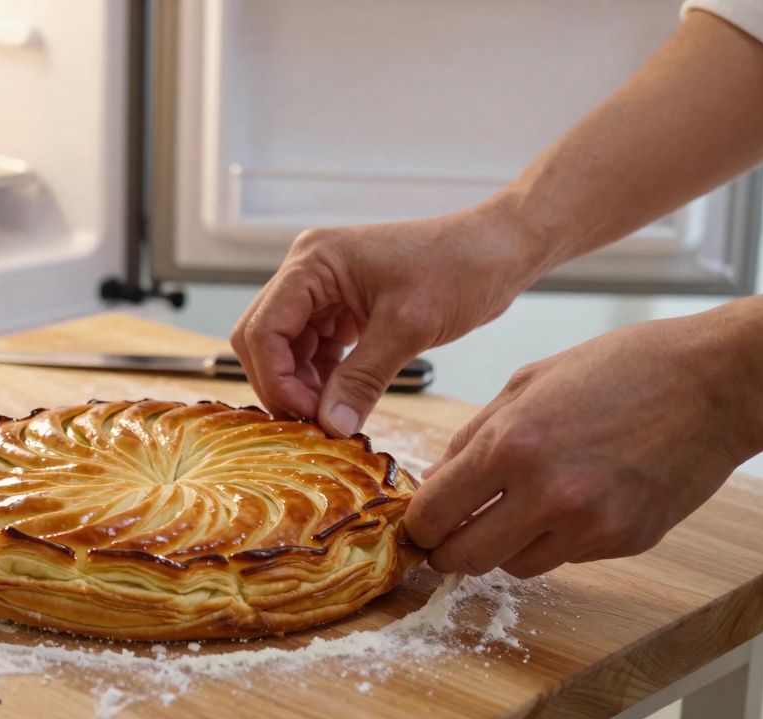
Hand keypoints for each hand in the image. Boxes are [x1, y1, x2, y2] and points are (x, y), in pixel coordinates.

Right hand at [231, 202, 544, 434]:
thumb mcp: (408, 327)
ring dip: (302, 386)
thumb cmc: (460, 269)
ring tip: (331, 418)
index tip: (305, 416)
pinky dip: (323, 380)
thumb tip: (329, 426)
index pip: (263, 328)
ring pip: (286, 349)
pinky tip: (342, 403)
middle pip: (263, 339)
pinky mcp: (342, 308)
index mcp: (313, 262)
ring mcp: (323, 290)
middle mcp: (308, 271)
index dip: (275, 378)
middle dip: (282, 384)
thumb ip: (362, 378)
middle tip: (314, 423)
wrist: (499, 249)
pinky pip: (315, 351)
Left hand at [405, 314, 752, 577]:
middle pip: (466, 558)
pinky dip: (554, 539)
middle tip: (449, 537)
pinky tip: (572, 500)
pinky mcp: (624, 543)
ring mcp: (588, 525)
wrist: (712, 384)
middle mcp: (545, 494)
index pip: (434, 514)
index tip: (418, 525)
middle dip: (449, 551)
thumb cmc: (619, 370)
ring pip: (515, 566)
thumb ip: (472, 438)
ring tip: (518, 508)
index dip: (418, 526)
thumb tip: (434, 483)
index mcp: (509, 445)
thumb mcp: (528, 384)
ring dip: (504, 546)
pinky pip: (566, 558)